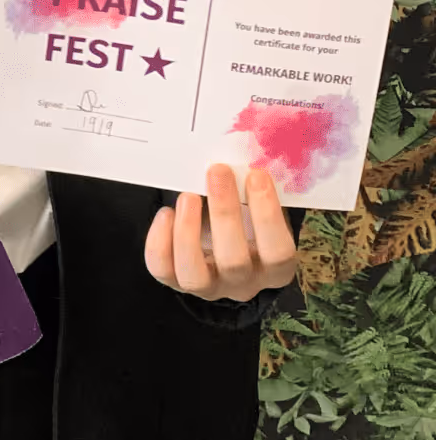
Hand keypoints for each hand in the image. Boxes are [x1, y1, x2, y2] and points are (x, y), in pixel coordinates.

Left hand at [145, 165, 296, 302]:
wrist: (223, 236)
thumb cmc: (247, 215)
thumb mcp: (259, 205)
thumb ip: (256, 189)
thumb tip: (246, 152)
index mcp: (275, 268)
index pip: (279, 252)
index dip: (268, 215)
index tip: (256, 175)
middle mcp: (244, 284)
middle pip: (234, 262)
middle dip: (224, 213)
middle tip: (217, 171)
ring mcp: (210, 287)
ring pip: (195, 276)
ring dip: (188, 233)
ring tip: (188, 196)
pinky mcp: (178, 281)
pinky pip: (163, 270)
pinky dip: (160, 242)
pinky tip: (165, 213)